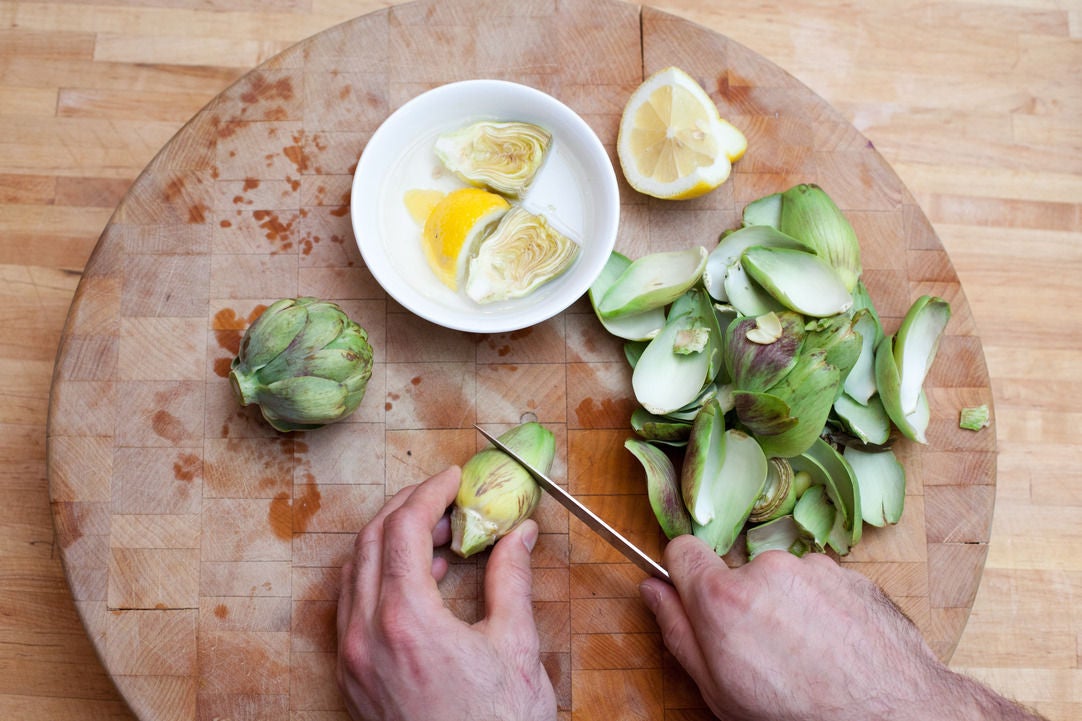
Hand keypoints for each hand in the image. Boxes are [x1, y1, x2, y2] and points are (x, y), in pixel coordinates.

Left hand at [337, 466, 555, 720]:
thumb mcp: (515, 647)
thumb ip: (512, 579)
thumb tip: (521, 534)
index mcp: (405, 621)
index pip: (402, 529)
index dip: (429, 493)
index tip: (452, 478)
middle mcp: (366, 636)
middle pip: (369, 543)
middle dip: (406, 510)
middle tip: (444, 500)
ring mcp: (354, 660)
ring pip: (355, 574)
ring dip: (390, 543)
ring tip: (439, 539)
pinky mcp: (354, 680)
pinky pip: (353, 609)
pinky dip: (380, 579)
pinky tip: (420, 581)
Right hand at [639, 535, 1044, 720]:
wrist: (892, 716)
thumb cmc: (799, 715)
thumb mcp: (719, 690)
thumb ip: (678, 632)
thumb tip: (653, 590)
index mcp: (722, 597)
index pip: (682, 551)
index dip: (684, 578)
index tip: (695, 601)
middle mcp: (766, 568)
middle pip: (736, 572)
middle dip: (743, 603)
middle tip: (764, 653)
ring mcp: (813, 568)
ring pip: (781, 578)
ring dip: (786, 606)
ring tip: (808, 657)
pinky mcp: (850, 574)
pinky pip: (820, 584)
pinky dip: (822, 608)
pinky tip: (835, 648)